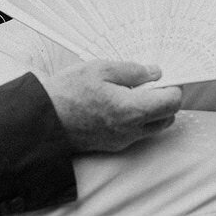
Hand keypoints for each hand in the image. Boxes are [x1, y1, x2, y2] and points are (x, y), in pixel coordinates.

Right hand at [41, 61, 181, 152]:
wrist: (42, 121)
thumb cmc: (68, 92)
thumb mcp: (101, 69)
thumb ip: (133, 71)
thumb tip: (155, 72)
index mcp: (132, 110)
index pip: (172, 102)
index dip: (173, 87)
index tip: (165, 77)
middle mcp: (131, 130)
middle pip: (167, 117)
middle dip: (165, 99)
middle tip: (149, 83)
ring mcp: (122, 141)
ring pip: (153, 127)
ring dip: (152, 110)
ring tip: (132, 92)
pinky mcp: (112, 146)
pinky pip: (136, 133)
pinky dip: (137, 119)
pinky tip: (119, 104)